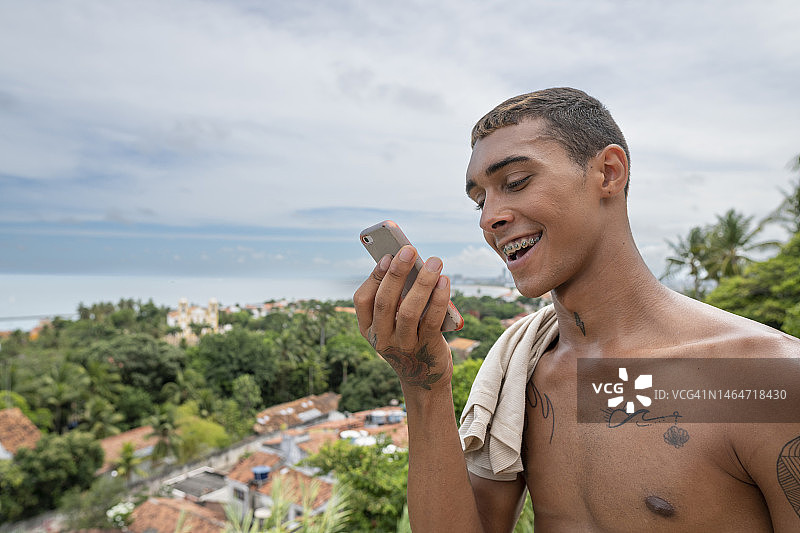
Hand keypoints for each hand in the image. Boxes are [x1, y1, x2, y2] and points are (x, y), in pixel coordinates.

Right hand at [353, 245, 453, 391]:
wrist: (424, 377)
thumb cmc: (409, 337)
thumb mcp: (395, 321)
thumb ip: (397, 298)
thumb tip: (412, 264)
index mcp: (368, 328)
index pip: (362, 300)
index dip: (374, 277)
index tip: (387, 256)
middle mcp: (381, 338)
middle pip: (385, 302)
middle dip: (397, 273)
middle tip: (409, 250)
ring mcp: (403, 346)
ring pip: (409, 311)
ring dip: (422, 283)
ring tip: (434, 262)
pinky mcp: (426, 349)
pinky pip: (432, 320)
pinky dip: (439, 299)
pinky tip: (445, 282)